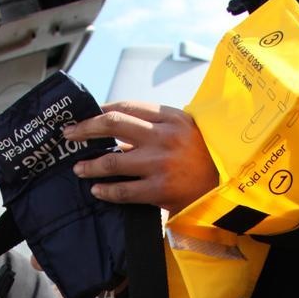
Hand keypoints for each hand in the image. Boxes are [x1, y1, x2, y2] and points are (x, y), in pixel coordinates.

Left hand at [63, 102, 218, 214]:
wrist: (230, 185)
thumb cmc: (206, 157)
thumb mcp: (186, 130)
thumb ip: (157, 125)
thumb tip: (117, 128)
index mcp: (170, 117)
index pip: (127, 107)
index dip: (101, 111)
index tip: (86, 116)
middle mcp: (164, 136)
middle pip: (112, 124)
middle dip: (85, 129)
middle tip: (69, 135)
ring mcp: (161, 164)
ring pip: (113, 159)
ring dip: (90, 164)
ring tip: (79, 168)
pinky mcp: (160, 190)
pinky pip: (123, 190)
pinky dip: (106, 190)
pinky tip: (97, 190)